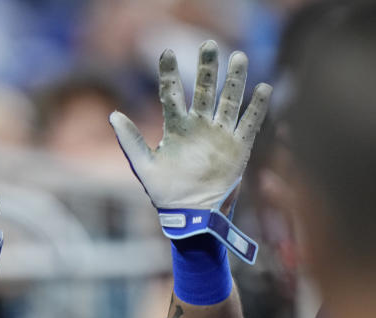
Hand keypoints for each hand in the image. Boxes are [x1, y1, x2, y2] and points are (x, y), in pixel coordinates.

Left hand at [110, 41, 271, 209]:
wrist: (191, 216)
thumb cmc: (165, 193)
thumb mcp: (144, 166)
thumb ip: (130, 140)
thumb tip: (112, 114)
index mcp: (176, 128)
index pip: (172, 94)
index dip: (169, 73)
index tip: (165, 52)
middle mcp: (199, 126)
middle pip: (205, 90)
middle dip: (208, 68)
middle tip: (209, 45)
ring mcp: (220, 135)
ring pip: (229, 101)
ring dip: (235, 80)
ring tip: (239, 57)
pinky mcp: (238, 148)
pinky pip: (250, 124)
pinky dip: (257, 108)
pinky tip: (263, 88)